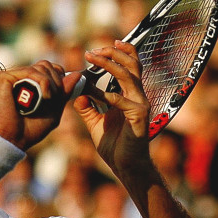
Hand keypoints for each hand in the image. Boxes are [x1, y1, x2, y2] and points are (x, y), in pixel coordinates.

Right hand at [0, 61, 81, 150]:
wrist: (10, 141)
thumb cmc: (28, 131)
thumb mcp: (53, 111)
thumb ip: (63, 93)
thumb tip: (78, 74)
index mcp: (26, 84)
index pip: (47, 68)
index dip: (59, 77)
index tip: (61, 93)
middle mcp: (16, 78)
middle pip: (45, 65)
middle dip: (57, 81)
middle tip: (54, 99)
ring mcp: (9, 77)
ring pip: (40, 67)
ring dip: (51, 84)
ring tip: (48, 99)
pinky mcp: (2, 78)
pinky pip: (30, 71)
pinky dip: (43, 82)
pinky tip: (45, 95)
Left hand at [73, 42, 154, 177]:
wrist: (125, 165)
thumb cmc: (114, 145)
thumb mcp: (95, 123)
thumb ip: (87, 109)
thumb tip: (77, 95)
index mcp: (128, 95)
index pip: (127, 67)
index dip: (114, 54)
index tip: (92, 52)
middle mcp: (137, 95)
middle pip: (131, 64)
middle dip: (112, 53)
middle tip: (92, 51)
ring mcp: (140, 104)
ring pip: (129, 75)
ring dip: (110, 64)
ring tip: (93, 58)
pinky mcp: (140, 116)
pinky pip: (124, 101)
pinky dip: (109, 95)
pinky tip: (94, 92)